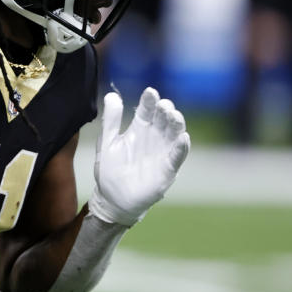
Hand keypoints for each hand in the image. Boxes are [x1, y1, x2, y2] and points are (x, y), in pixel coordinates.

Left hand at [90, 87, 190, 225]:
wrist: (111, 199)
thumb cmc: (110, 170)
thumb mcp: (107, 142)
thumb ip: (110, 120)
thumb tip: (111, 95)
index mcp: (138, 129)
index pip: (147, 111)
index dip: (149, 101)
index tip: (150, 92)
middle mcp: (153, 138)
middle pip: (163, 120)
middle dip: (165, 111)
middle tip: (164, 104)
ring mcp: (161, 153)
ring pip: (173, 135)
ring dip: (176, 125)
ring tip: (174, 116)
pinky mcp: (167, 170)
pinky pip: (176, 157)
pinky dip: (180, 148)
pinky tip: (183, 138)